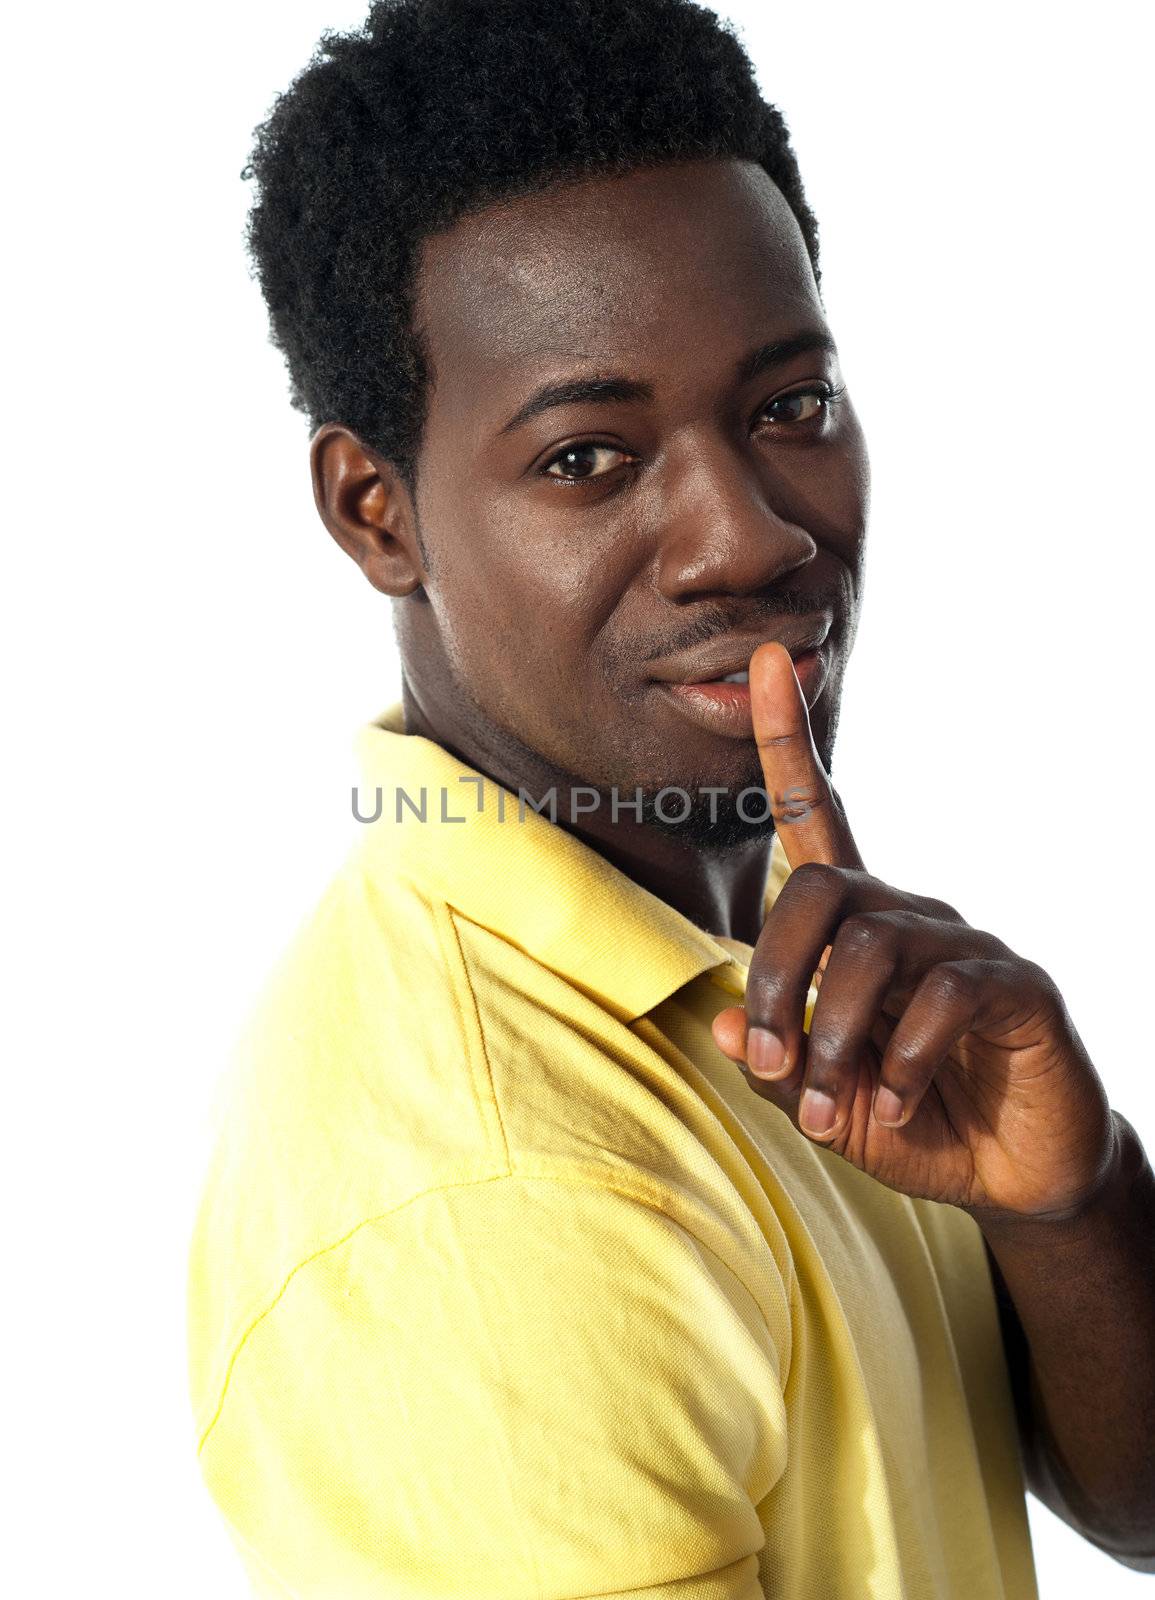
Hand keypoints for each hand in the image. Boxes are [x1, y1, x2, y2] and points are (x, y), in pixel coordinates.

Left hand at [711, 643, 1117, 1223]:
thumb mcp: (825, 1101)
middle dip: (775, 973)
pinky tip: (892, 1106)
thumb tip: (721, 1023)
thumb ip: (776, 1060)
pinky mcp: (1015, 984)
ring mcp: (964, 945)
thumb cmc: (912, 1122)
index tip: (764, 664)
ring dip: (833, 1036)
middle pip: (819, 885)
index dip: (787, 742)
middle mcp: (908, 916)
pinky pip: (943, 995)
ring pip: (870, 946)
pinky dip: (900, 1059)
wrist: (1013, 1173)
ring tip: (829, 1110)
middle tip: (768, 1056)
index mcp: (857, 926)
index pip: (817, 815)